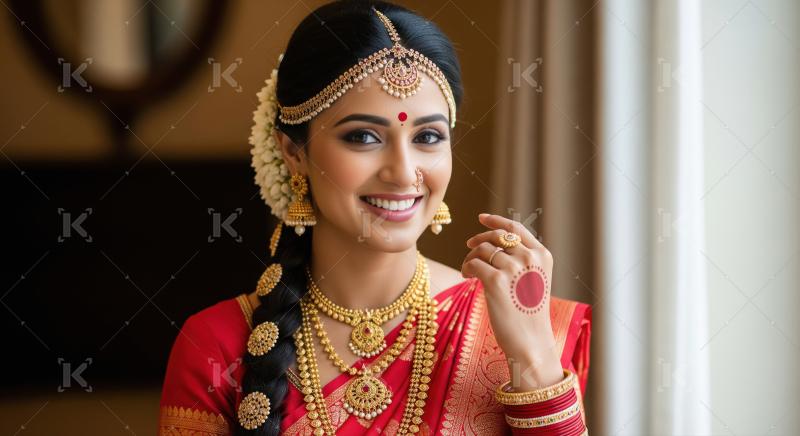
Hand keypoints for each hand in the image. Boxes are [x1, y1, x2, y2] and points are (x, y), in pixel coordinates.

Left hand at [460, 213, 562, 388]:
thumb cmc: (529, 314)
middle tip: (469, 247)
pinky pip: (473, 263)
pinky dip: (466, 268)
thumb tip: (494, 243)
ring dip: (471, 258)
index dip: (496, 221)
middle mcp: (529, 258)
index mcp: (542, 255)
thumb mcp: (533, 281)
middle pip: (496, 237)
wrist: (531, 342)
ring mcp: (513, 268)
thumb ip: (521, 260)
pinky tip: (467, 277)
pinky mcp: (496, 281)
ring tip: (470, 272)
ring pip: (482, 250)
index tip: (481, 218)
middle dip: (479, 239)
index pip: (515, 229)